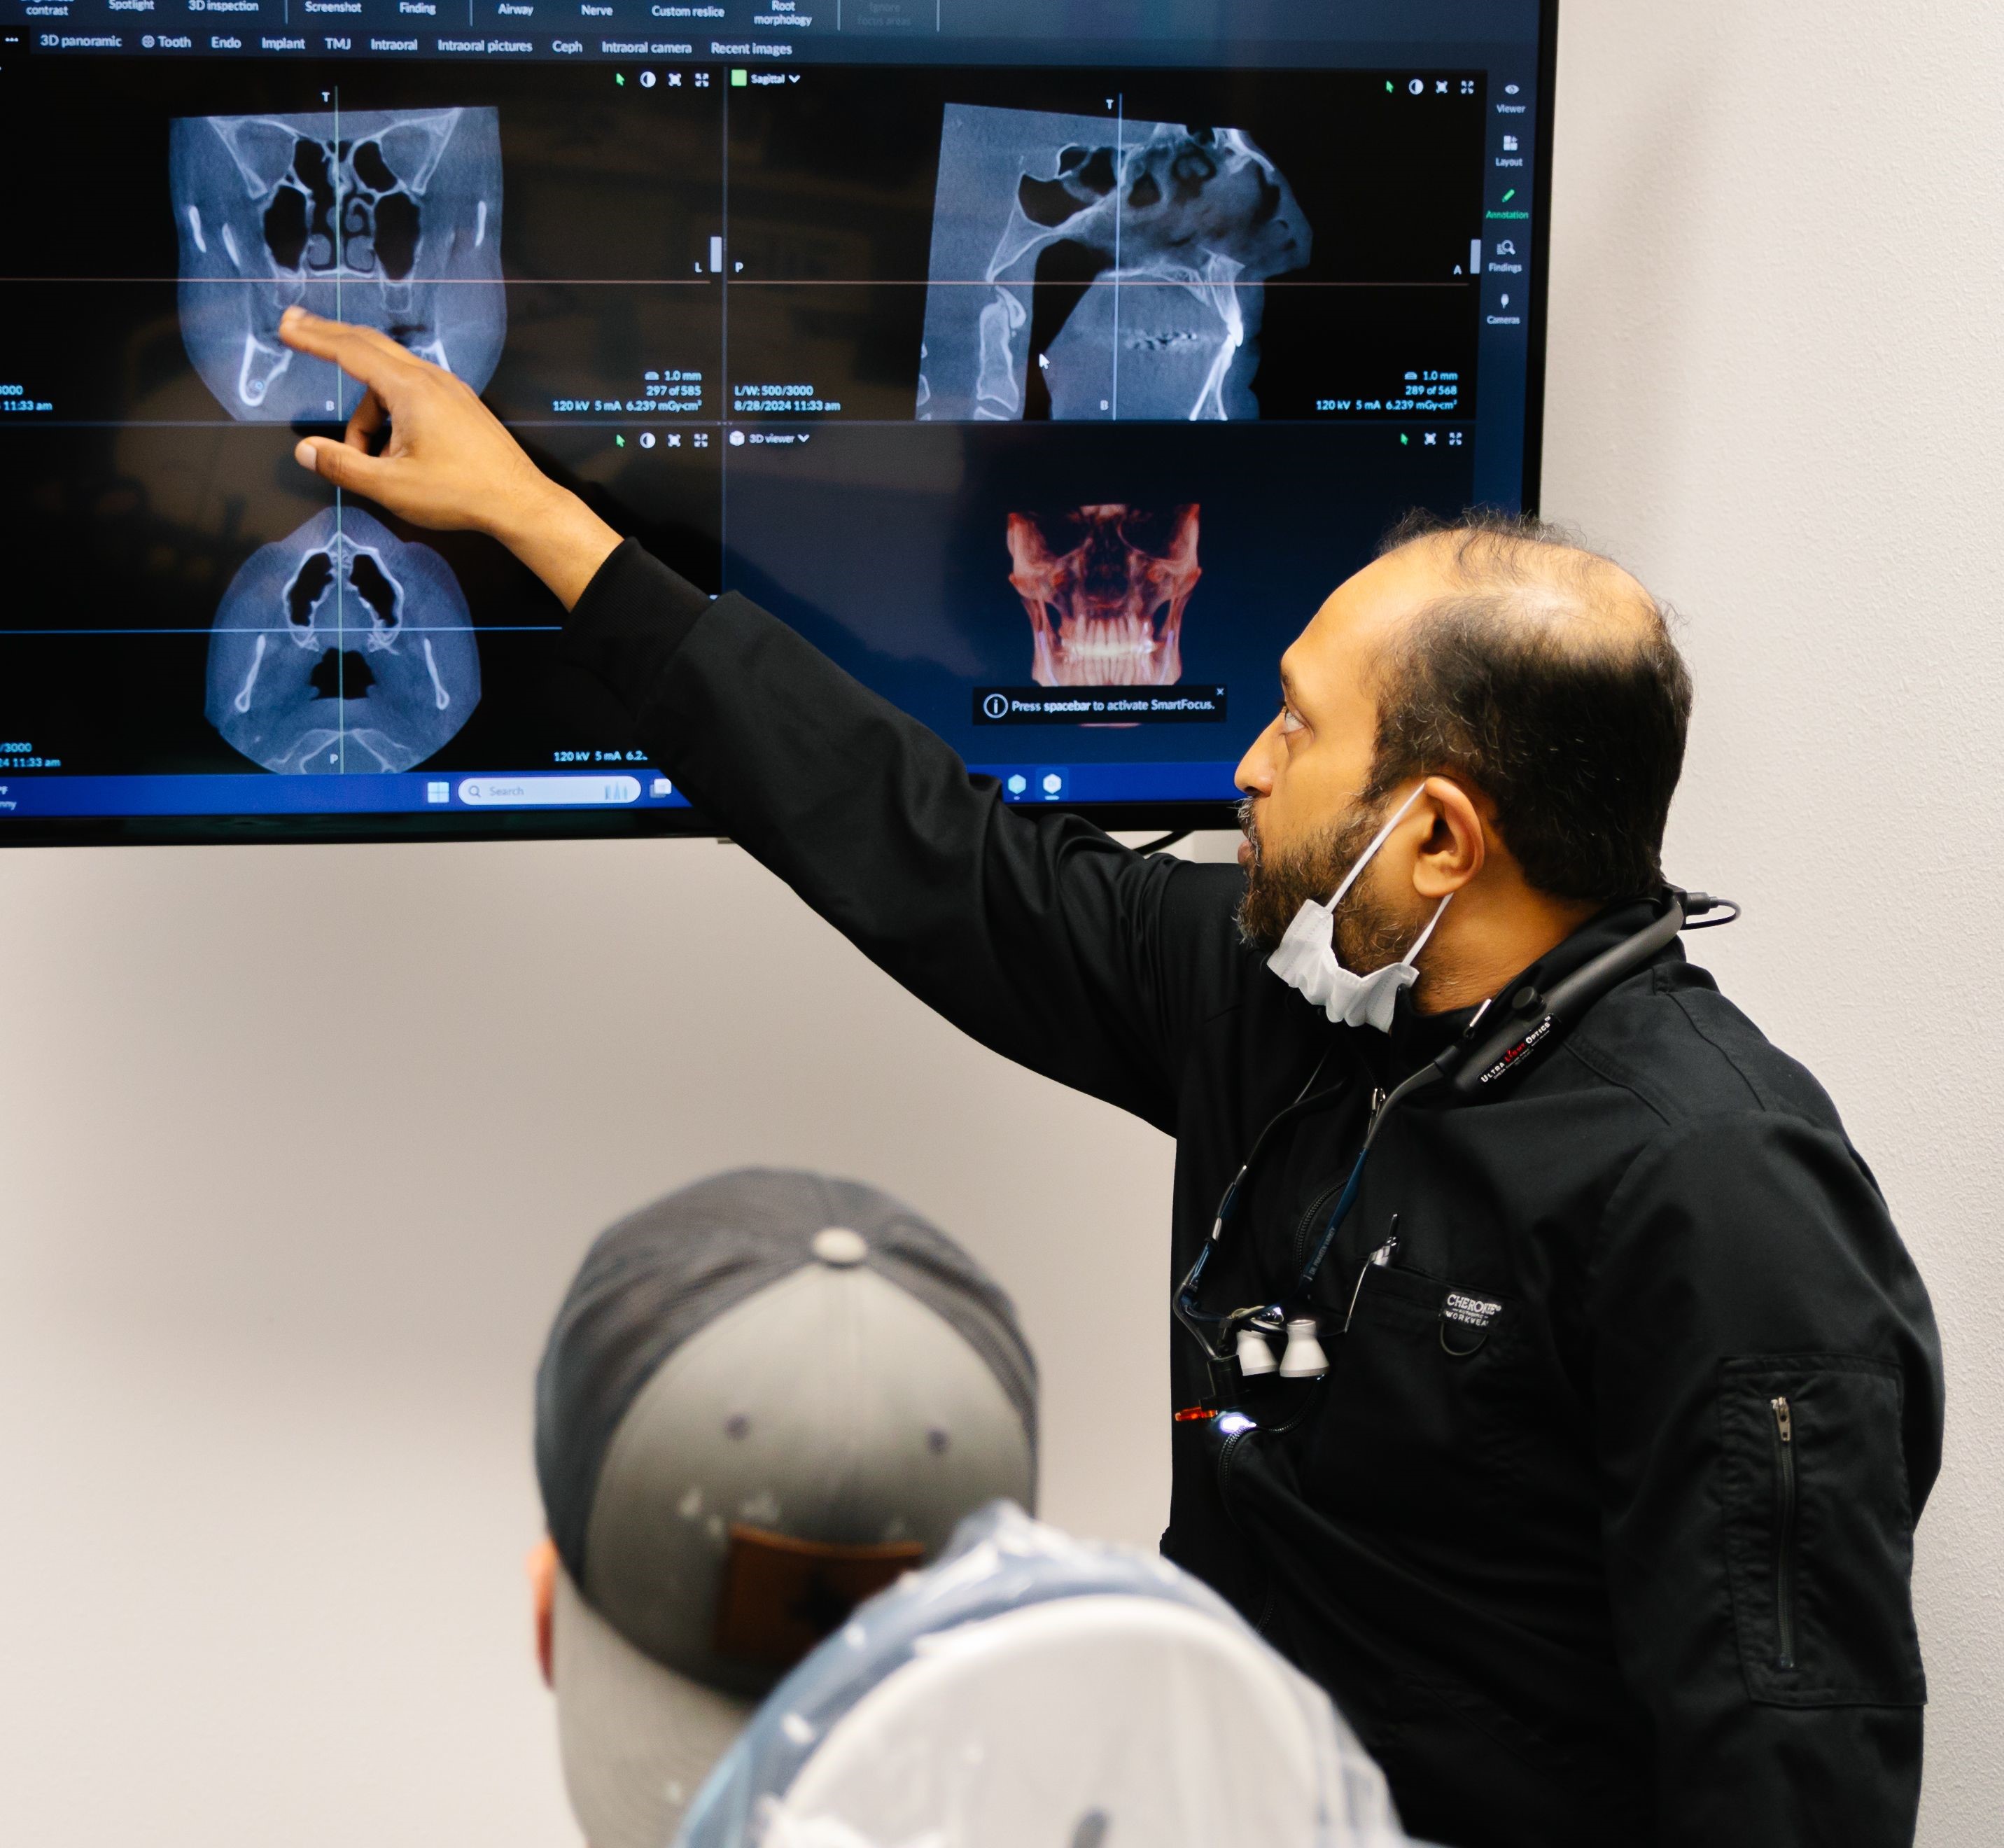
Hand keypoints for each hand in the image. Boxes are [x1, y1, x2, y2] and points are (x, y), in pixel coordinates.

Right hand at [280, 307, 620, 609]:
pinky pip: (413, 398)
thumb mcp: (391, 487)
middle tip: (296, 328)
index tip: (287, 324)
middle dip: (331, 340)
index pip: (351, 351)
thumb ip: (343, 466)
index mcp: (411, 390)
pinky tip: (396, 455)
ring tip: (373, 465)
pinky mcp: (460, 407)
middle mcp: (432, 379)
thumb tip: (305, 450)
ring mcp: (450, 391)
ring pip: (390, 385)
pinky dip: (392, 418)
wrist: (521, 503)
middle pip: (370, 348)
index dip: (314, 338)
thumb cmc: (461, 494)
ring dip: (368, 417)